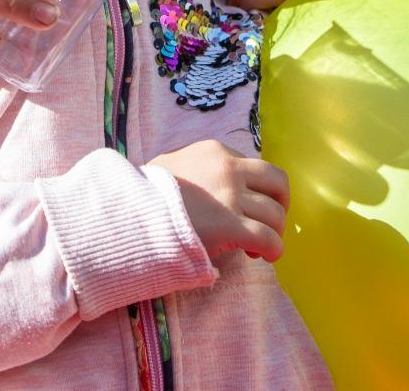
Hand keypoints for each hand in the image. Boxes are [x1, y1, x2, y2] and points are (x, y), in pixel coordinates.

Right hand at [149, 139, 289, 262]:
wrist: (129, 212)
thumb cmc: (144, 192)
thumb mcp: (170, 164)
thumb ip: (194, 166)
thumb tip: (201, 178)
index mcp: (216, 151)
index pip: (256, 167)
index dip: (258, 190)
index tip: (248, 207)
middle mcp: (229, 169)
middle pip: (278, 183)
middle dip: (280, 205)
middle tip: (269, 222)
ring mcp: (231, 197)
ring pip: (276, 215)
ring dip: (273, 232)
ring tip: (256, 246)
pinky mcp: (231, 226)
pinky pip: (269, 239)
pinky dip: (273, 250)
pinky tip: (263, 256)